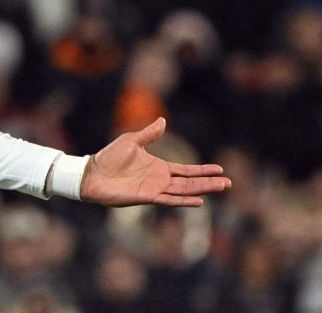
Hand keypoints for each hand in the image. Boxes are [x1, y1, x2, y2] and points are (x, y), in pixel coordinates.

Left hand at [80, 118, 230, 206]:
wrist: (92, 173)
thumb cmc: (109, 158)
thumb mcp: (131, 141)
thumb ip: (149, 134)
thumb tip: (163, 120)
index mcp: (159, 167)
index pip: (186, 170)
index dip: (202, 170)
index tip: (220, 170)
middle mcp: (160, 180)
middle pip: (190, 182)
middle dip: (209, 182)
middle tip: (229, 182)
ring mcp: (155, 189)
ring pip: (184, 191)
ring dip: (202, 190)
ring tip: (221, 188)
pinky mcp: (147, 197)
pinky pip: (170, 200)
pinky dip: (184, 201)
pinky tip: (199, 201)